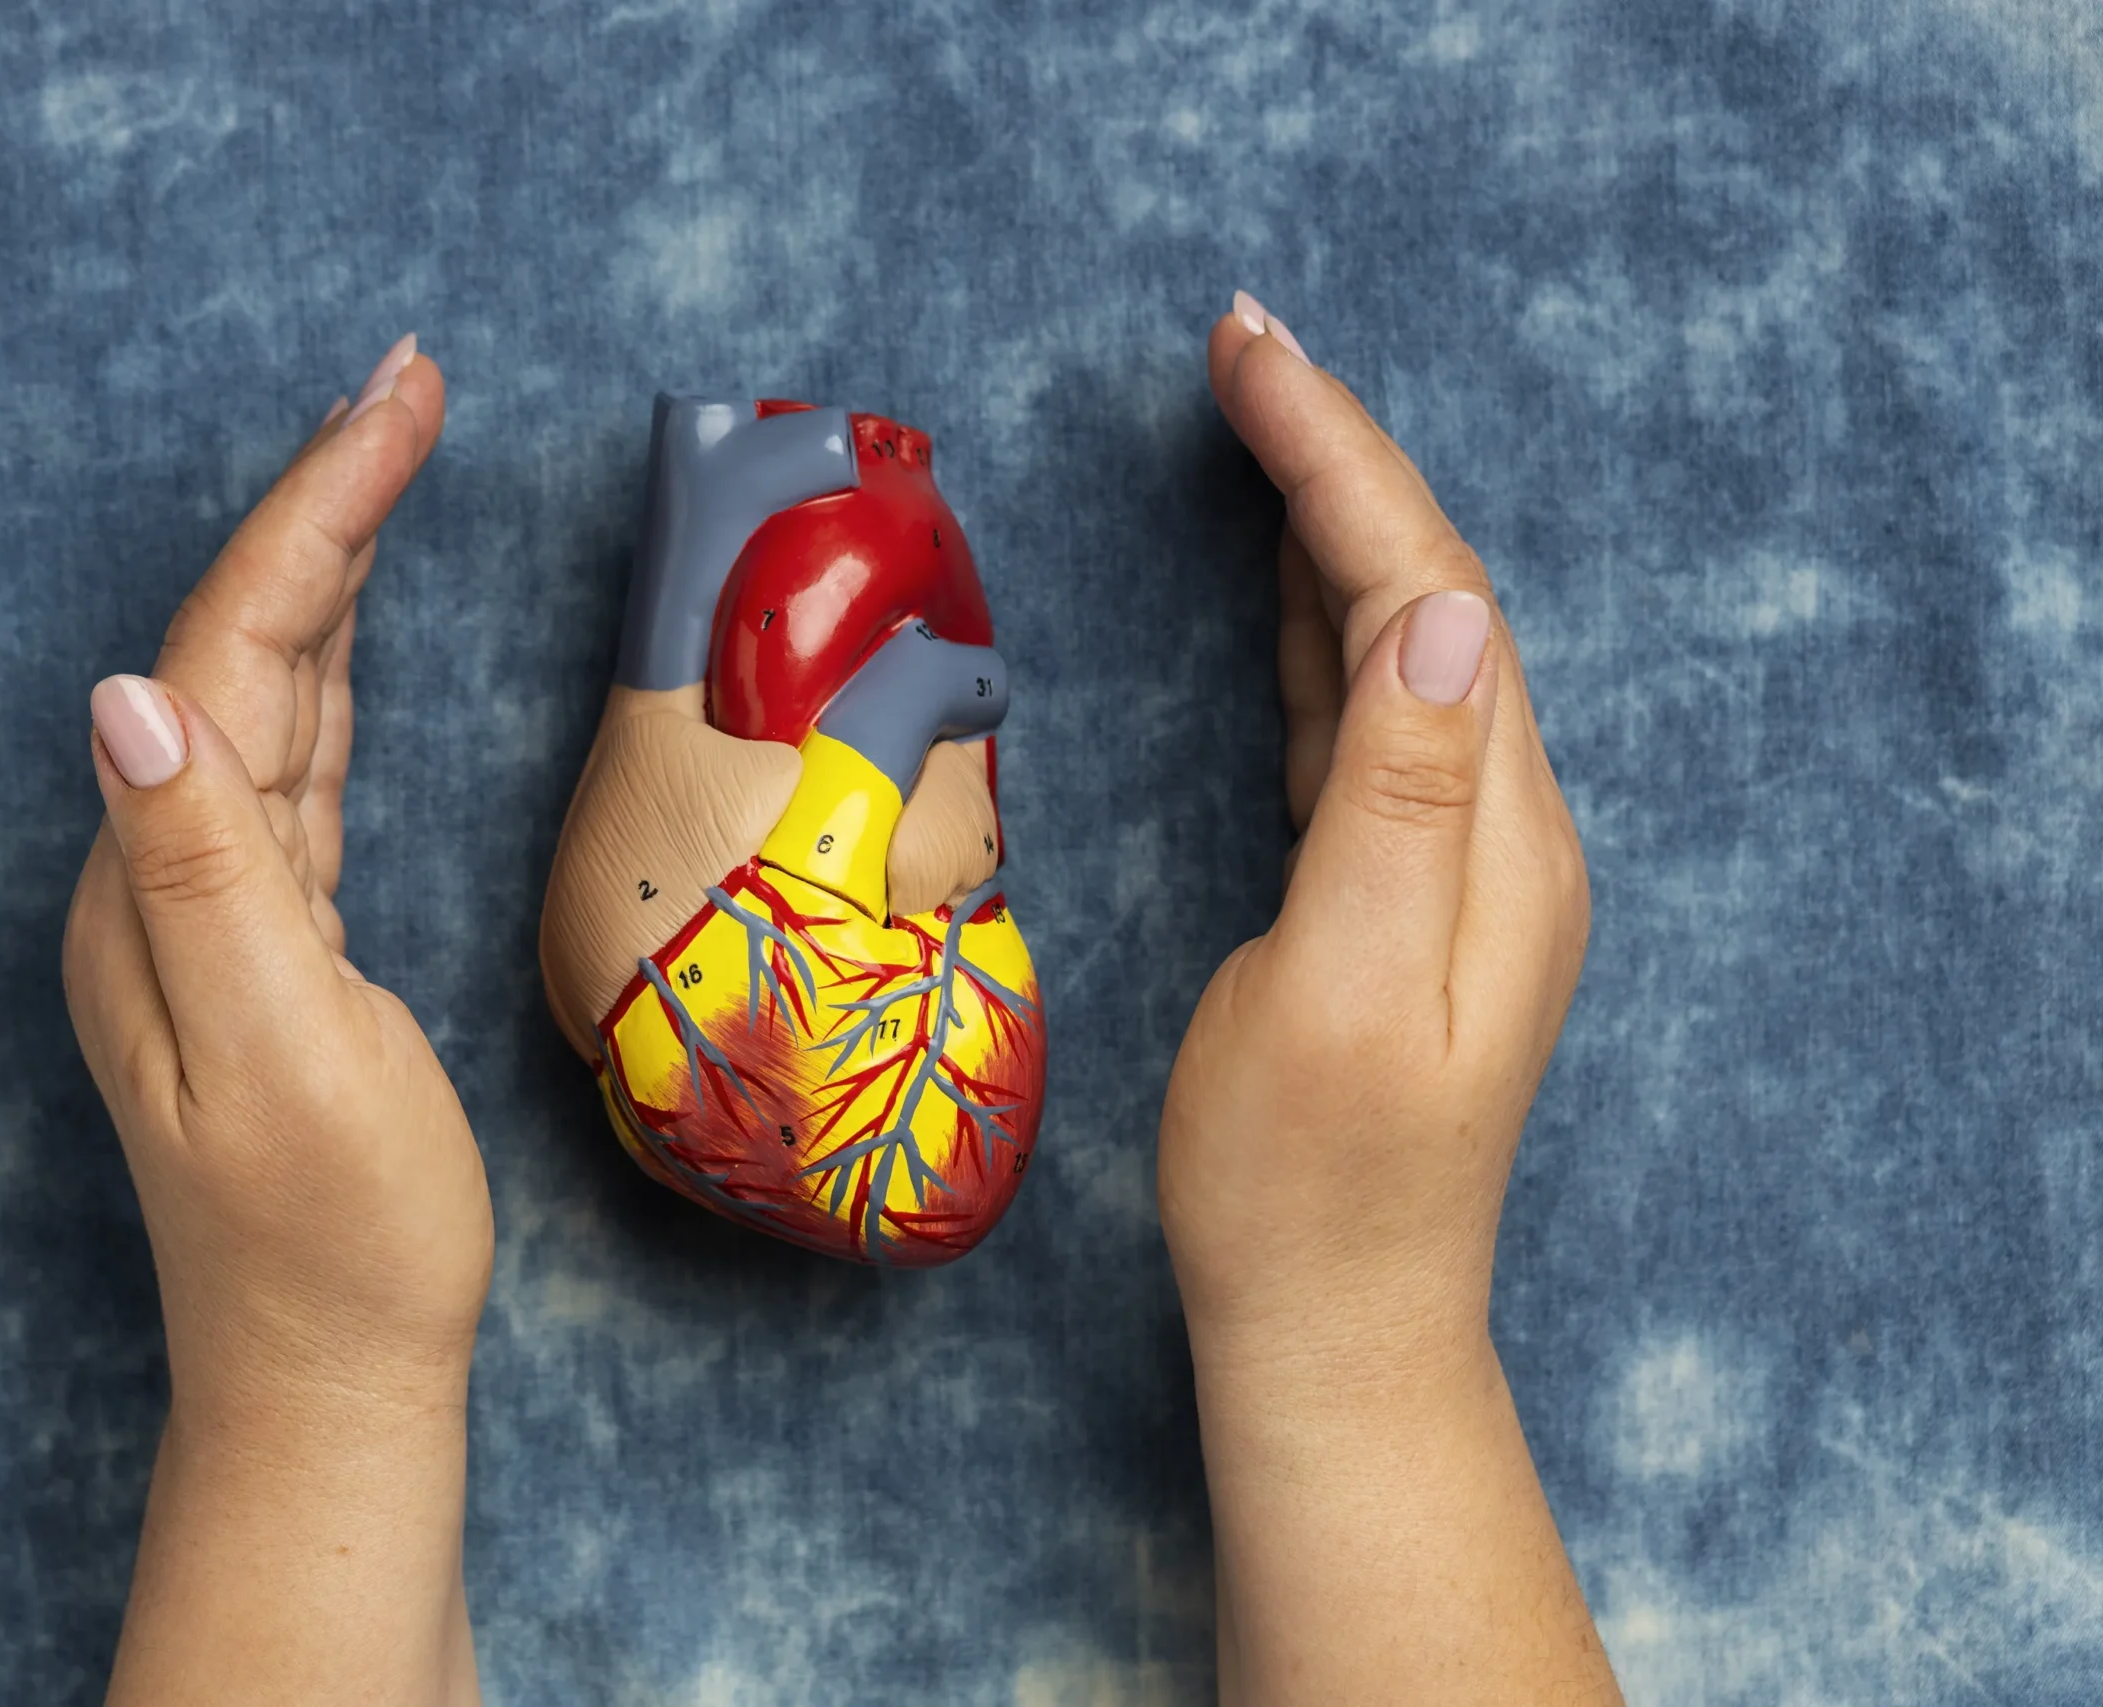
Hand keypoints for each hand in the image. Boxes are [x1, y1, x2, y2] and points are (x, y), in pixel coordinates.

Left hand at [63, 336, 488, 1704]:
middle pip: (245, 642)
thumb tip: (125, 693)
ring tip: (393, 450)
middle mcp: (165, 876)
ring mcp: (217, 908)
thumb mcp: (281, 1056)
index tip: (399, 395)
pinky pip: (300, 761)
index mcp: (158, 885)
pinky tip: (356, 627)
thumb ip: (206, 874)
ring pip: (273, 690)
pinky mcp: (278, 939)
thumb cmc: (335, 1240)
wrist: (335, 1377)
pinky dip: (336, 668)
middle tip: (412, 380)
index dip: (315, 511)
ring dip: (332, 564)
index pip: (232, 648)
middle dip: (327, 502)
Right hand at [1161, 297, 1612, 1706]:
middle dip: (1338, 455)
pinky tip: (1282, 576)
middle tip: (1240, 341)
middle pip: (1430, 591)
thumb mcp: (1341, 992)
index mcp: (1496, 837)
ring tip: (1257, 411)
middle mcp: (1500, 829)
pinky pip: (1367, 711)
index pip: (1428, 594)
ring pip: (1402, 639)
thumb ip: (1395, 802)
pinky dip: (1320, 618)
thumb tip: (1435, 615)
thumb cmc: (1304, 1186)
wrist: (1332, 1328)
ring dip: (1331, 518)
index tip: (1249, 350)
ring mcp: (1455, 860)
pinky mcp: (1395, 889)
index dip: (1340, 461)